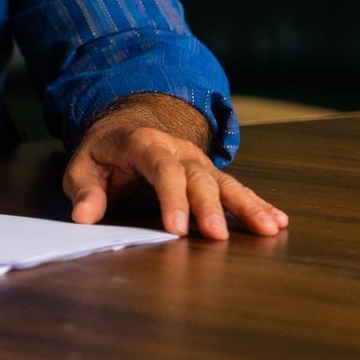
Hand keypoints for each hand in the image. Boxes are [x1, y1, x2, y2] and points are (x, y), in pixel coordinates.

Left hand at [62, 95, 286, 240]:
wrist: (126, 124)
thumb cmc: (104, 151)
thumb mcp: (82, 166)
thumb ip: (85, 191)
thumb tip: (84, 217)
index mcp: (144, 143)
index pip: (161, 170)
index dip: (171, 199)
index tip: (176, 229)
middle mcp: (178, 149)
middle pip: (197, 178)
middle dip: (208, 207)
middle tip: (217, 235)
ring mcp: (198, 161)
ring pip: (224, 182)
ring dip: (246, 205)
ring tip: (268, 227)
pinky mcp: (209, 173)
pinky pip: (234, 188)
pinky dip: (256, 203)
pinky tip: (277, 221)